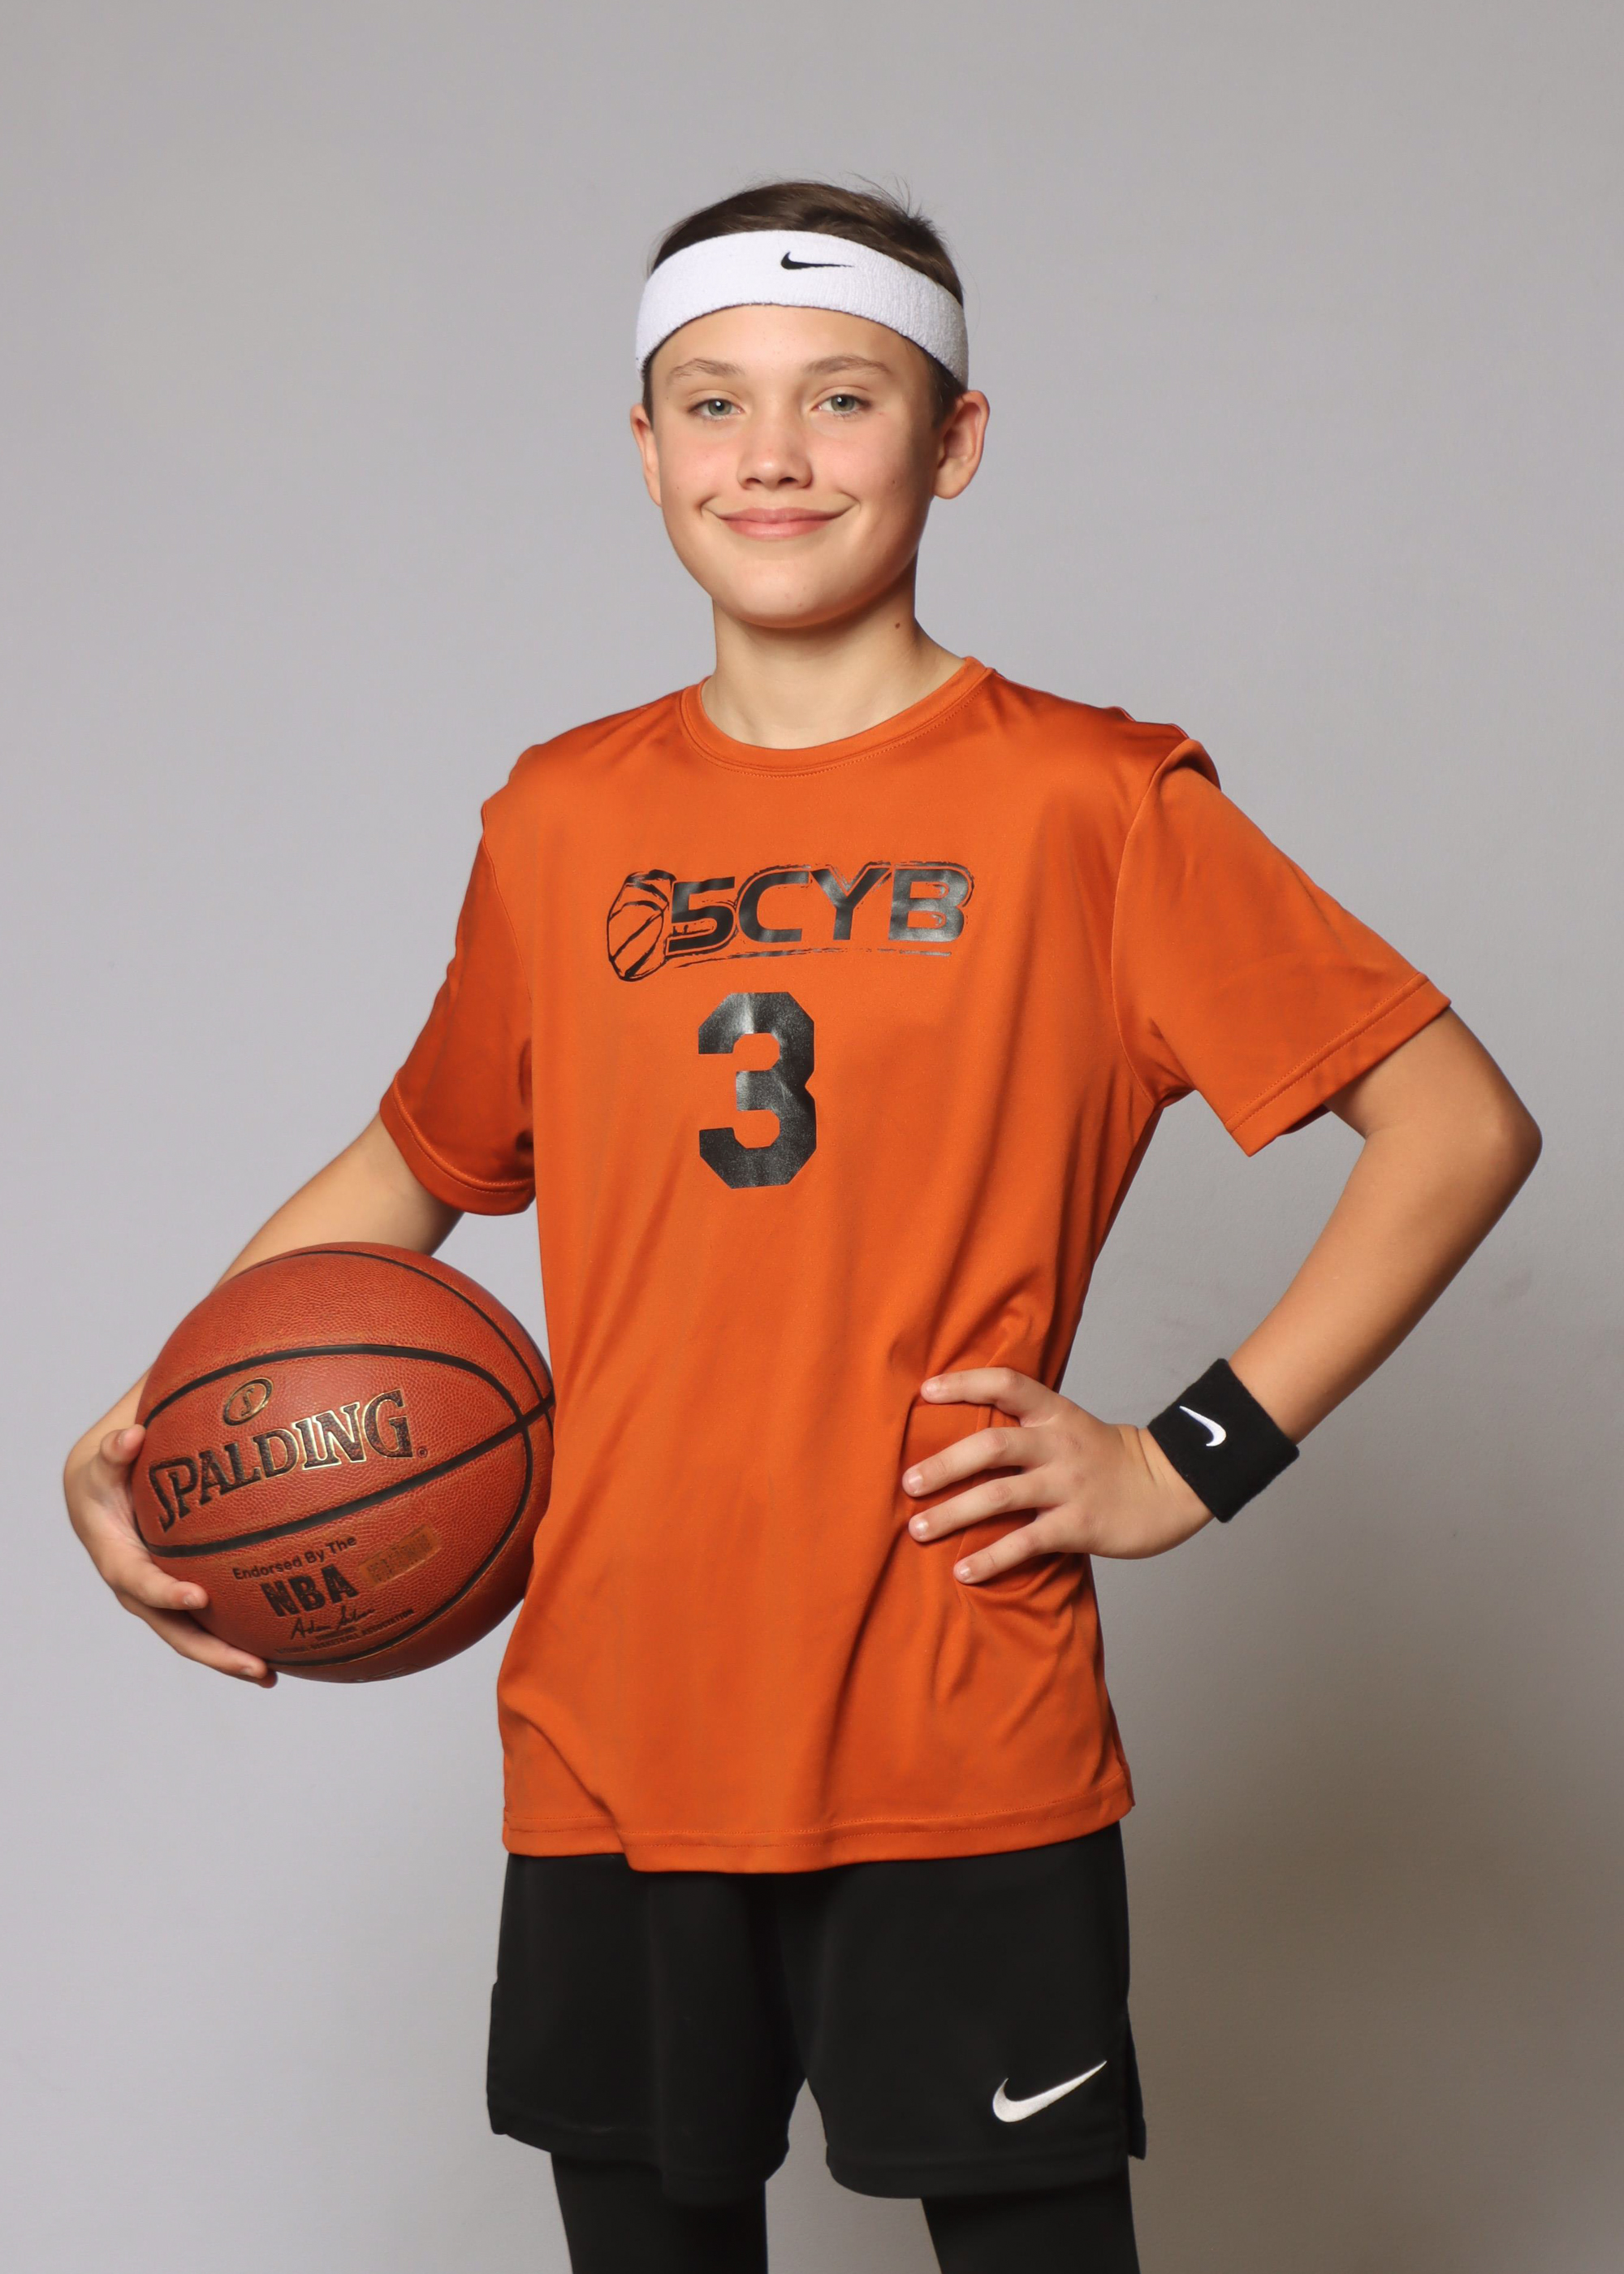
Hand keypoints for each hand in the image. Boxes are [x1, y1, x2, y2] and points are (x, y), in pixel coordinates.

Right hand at [64, 1416, 274, 1683]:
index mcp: (116, 1559)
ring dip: (230, 1658)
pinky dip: (239, 1635)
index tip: (198, 1597)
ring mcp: (160, 1598)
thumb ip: (115, 1450)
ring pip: (194, 1636)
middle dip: (212, 1652)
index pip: (138, 1582)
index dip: (165, 1593)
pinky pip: (209, 1622)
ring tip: (272, 1674)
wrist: (101, 1492)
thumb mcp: (104, 1460)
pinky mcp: (180, 1595)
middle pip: (174, 1629)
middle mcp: (138, 1590)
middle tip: (254, 1666)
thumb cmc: (108, 1471)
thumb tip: (131, 1436)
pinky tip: (281, 1643)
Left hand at [901, 1367, 1212, 1582]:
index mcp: (1055, 1413)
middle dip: (943, 1464)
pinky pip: (1026, 1542)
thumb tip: (964, 1439)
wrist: (1172, 1486)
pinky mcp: (1080, 1525)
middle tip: (907, 1483)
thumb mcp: (1071, 1426)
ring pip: (1000, 1495)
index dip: (964, 1383)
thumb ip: (1028, 1427)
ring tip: (918, 1529)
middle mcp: (1059, 1444)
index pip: (1006, 1383)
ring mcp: (1069, 1485)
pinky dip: (991, 1558)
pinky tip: (963, 1571)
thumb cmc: (1109, 1459)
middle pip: (991, 1444)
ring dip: (953, 1513)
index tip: (925, 1392)